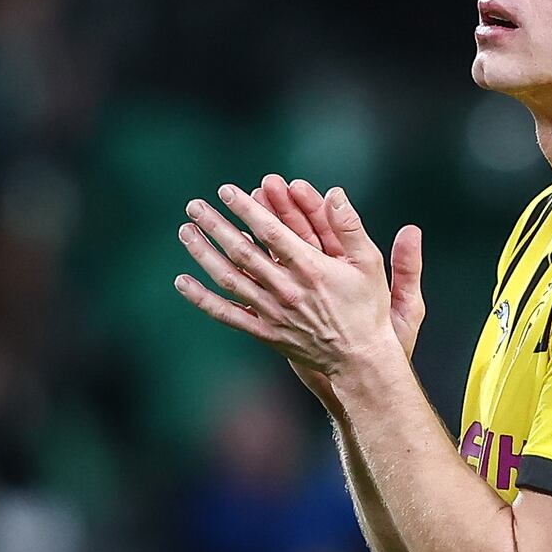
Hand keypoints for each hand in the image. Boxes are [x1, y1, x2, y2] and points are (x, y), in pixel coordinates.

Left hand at [175, 175, 416, 403]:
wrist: (359, 360)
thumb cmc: (366, 307)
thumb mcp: (369, 263)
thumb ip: (349, 227)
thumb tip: (334, 192)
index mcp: (311, 269)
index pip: (271, 232)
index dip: (246, 209)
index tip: (226, 191)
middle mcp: (287, 290)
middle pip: (243, 252)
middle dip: (216, 225)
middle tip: (194, 205)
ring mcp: (273, 313)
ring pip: (230, 279)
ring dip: (204, 254)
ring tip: (185, 232)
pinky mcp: (265, 333)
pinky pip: (227, 315)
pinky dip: (202, 299)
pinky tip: (182, 282)